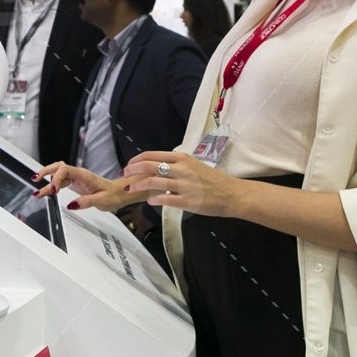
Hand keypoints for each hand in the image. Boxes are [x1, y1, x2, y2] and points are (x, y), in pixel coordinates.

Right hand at [34, 162, 147, 211]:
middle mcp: (78, 174)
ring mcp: (75, 178)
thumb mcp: (102, 200)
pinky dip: (51, 186)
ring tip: (37, 192)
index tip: (53, 191)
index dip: (56, 179)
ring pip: (57, 175)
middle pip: (57, 167)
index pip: (65, 170)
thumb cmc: (114, 195)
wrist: (120, 193)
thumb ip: (86, 201)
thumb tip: (71, 205)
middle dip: (45, 172)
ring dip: (46, 182)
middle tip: (35, 179)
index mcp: (84, 175)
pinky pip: (60, 182)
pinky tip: (46, 192)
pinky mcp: (74, 184)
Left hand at [121, 152, 243, 215]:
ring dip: (138, 186)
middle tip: (124, 176)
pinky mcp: (188, 201)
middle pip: (149, 166)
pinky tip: (149, 201)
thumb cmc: (213, 180)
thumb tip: (156, 168)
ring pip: (154, 182)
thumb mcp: (194, 165)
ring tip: (130, 190)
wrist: (232, 194)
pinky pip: (165, 200)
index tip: (129, 165)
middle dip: (132, 171)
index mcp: (182, 158)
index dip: (137, 160)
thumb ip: (176, 165)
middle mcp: (182, 169)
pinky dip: (153, 200)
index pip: (153, 155)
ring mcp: (185, 185)